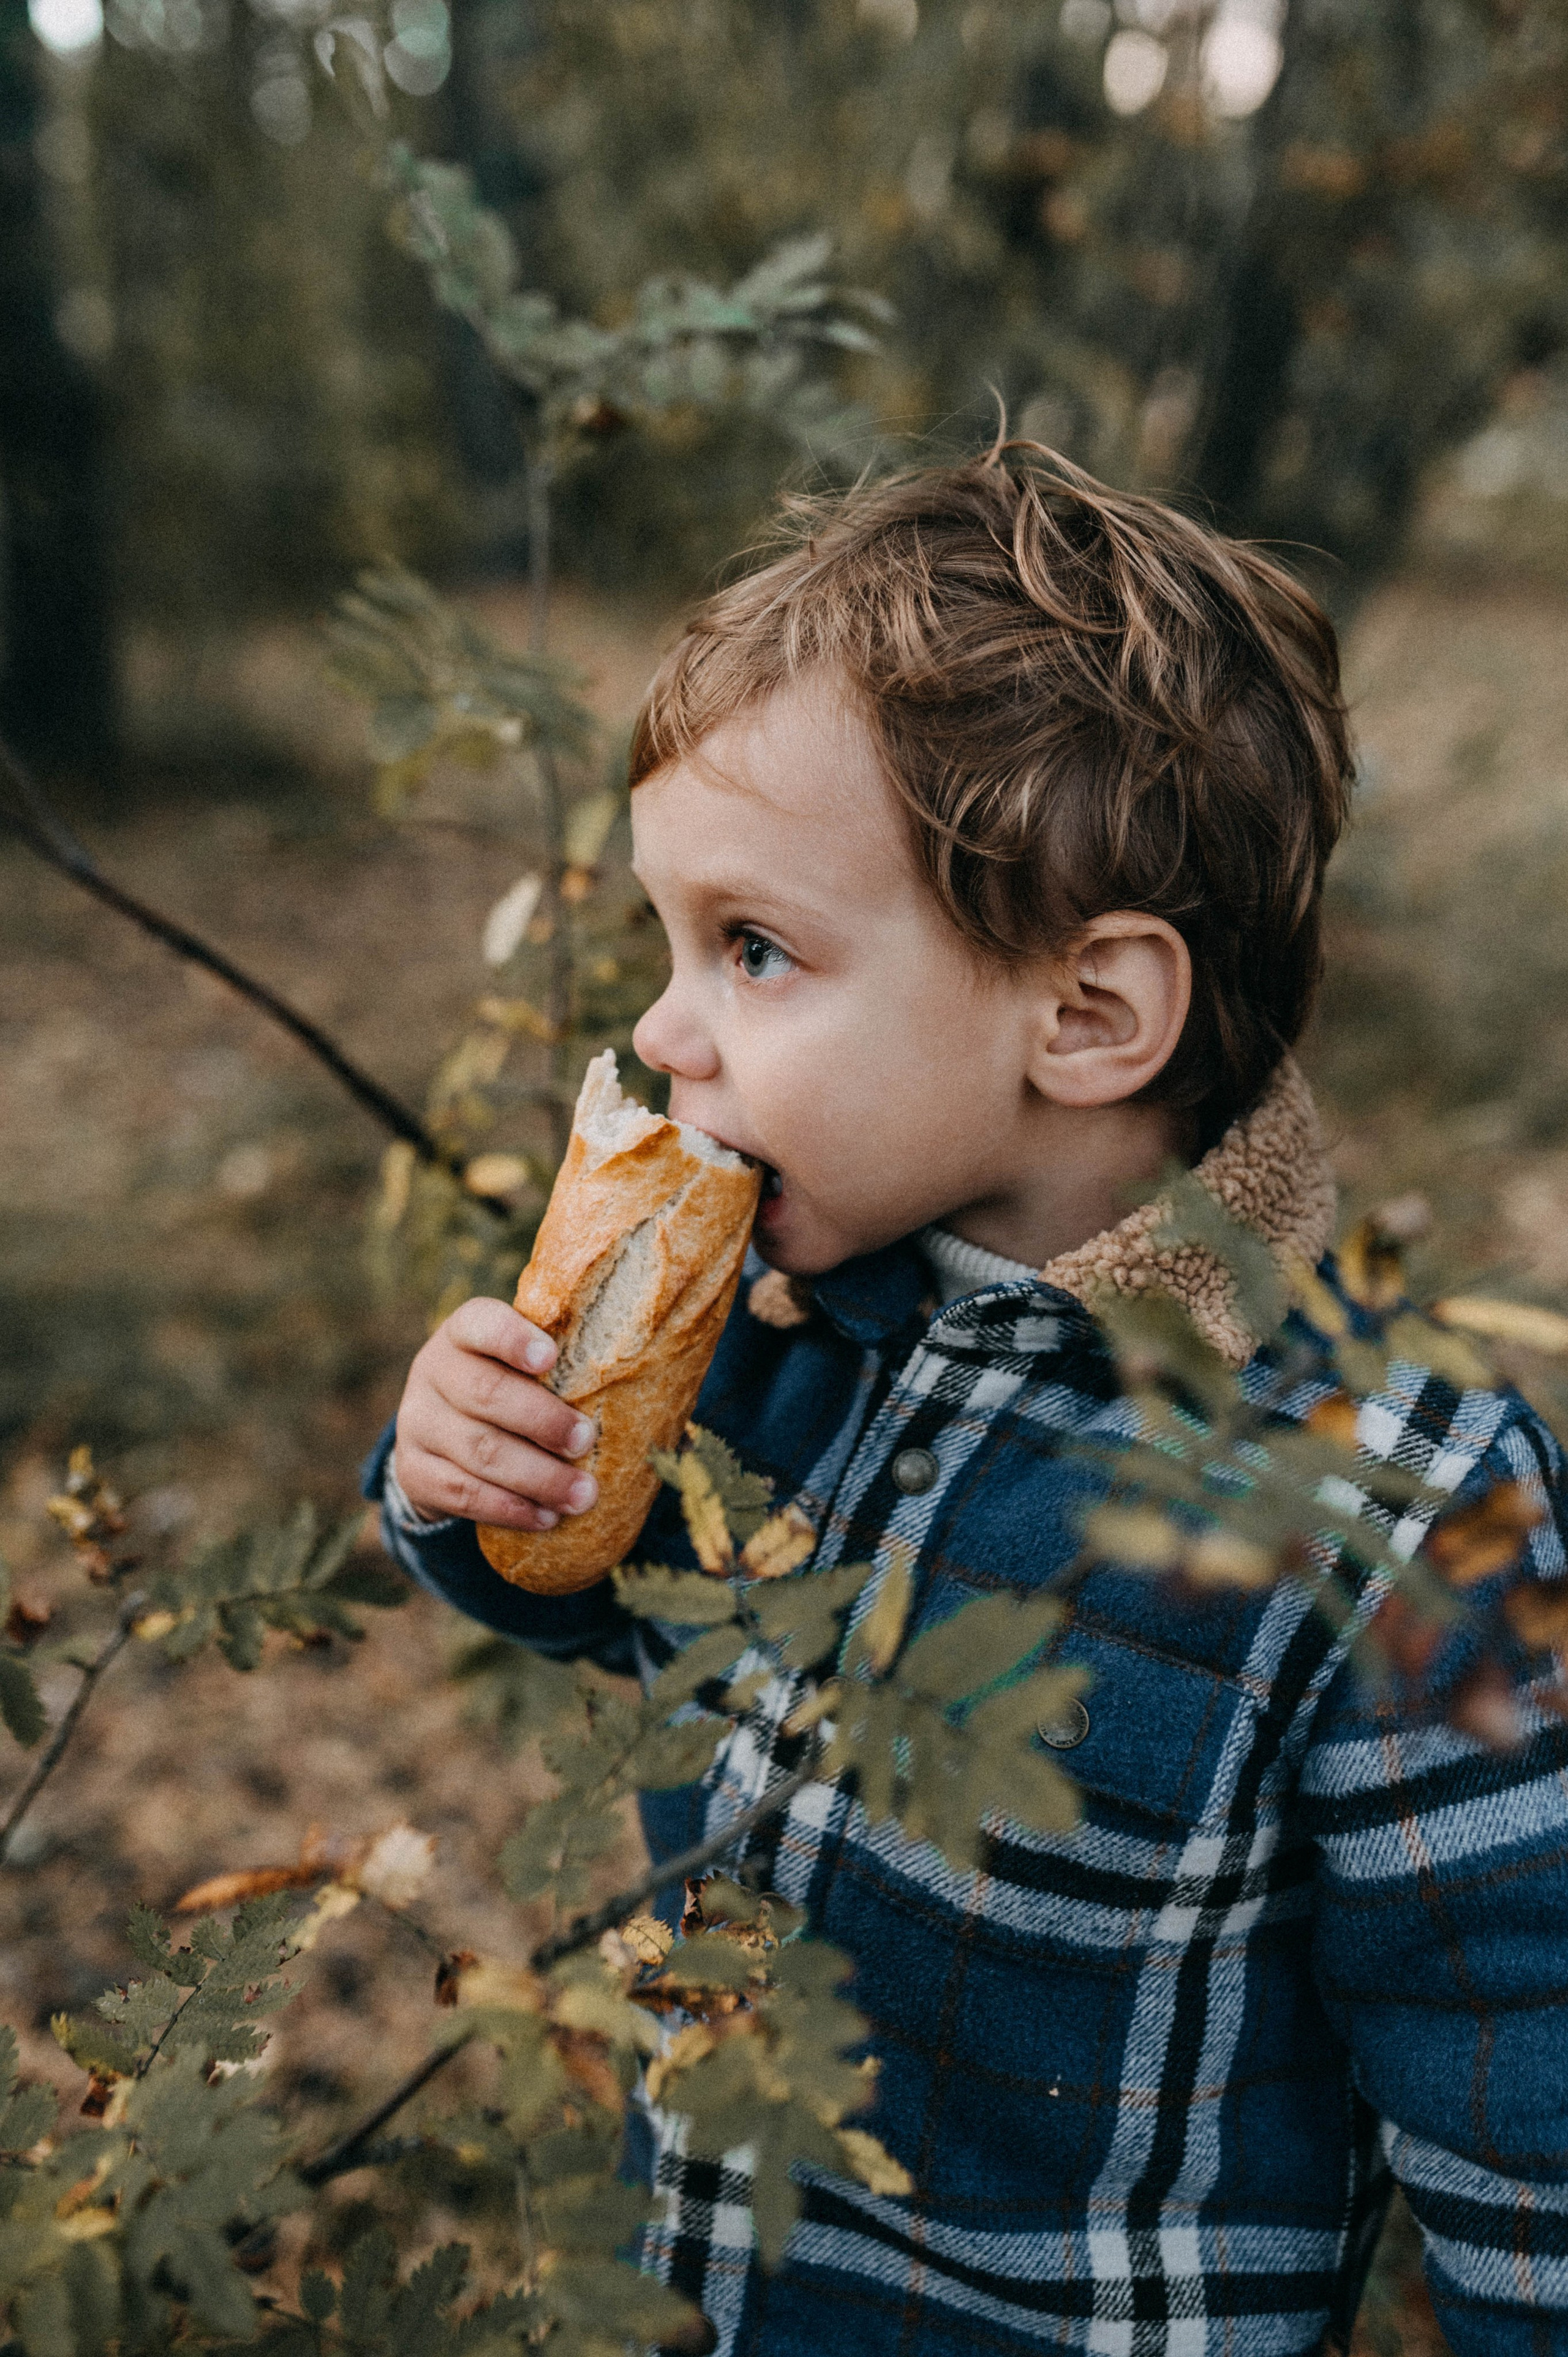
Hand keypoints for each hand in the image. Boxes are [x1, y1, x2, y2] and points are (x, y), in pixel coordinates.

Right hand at [392, 1297, 596, 1530]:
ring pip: (478, 1451)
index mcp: (463, 1332)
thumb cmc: (510, 1387)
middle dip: (543, 1420)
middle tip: (587, 1440)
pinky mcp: (413, 1472)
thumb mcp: (522, 1364)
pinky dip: (509, 1508)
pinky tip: (546, 1517)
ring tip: (583, 1494)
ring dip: (537, 1477)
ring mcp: (416, 1423)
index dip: (513, 1339)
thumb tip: (655, 1364)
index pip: (481, 1323)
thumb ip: (564, 1360)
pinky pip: (462, 1494)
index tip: (551, 1357)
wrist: (442, 1435)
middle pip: (485, 1394)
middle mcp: (431, 1371)